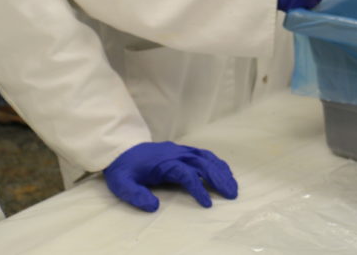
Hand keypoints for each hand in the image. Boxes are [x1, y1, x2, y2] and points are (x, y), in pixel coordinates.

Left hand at [103, 141, 237, 211]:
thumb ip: (136, 195)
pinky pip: (206, 155)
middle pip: (204, 164)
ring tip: (233, 186)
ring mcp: (183, 150)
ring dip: (222, 172)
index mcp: (165, 162)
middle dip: (219, 179)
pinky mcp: (185, 150)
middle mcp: (178, 154)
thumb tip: (154, 206)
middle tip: (231, 195)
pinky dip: (218, 164)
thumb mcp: (123, 184)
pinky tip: (225, 173)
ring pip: (208, 159)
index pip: (188, 174)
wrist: (123, 149)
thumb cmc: (126, 169)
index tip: (207, 204)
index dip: (199, 189)